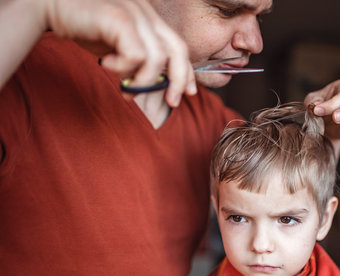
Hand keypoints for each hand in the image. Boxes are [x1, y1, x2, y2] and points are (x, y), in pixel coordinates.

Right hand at [1, 0, 195, 106]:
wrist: (51, 7)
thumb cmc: (84, 27)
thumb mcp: (118, 45)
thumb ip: (138, 58)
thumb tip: (156, 83)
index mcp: (149, 18)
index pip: (178, 46)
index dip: (187, 71)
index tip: (189, 92)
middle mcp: (147, 12)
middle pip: (178, 50)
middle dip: (179, 80)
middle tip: (172, 102)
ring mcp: (135, 13)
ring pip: (157, 58)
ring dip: (143, 80)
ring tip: (126, 88)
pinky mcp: (120, 18)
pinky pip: (137, 55)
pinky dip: (125, 68)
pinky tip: (106, 64)